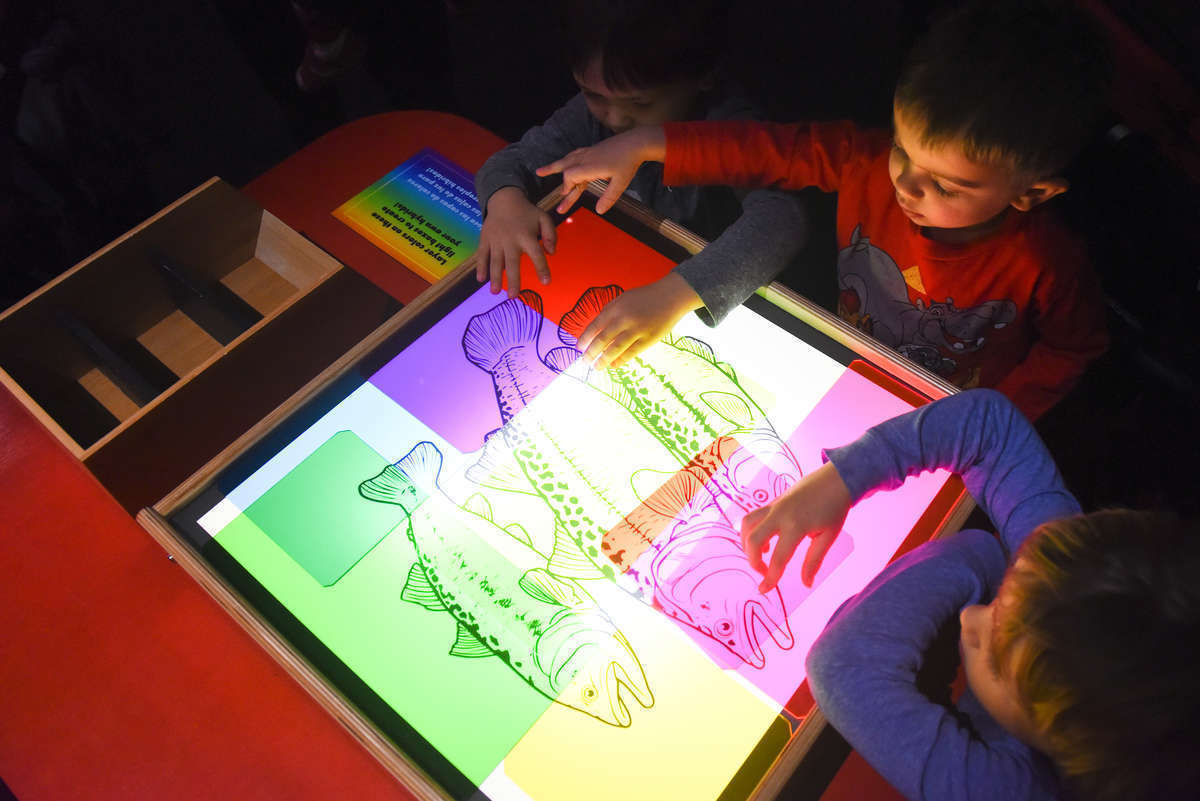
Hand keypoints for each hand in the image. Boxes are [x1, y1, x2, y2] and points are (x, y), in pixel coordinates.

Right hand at [469, 186, 555, 295]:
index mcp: (527, 236)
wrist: (504, 199)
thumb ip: (550, 235)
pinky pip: (482, 255)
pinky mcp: (485, 239)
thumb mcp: (543, 218)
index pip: (536, 254)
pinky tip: (480, 279)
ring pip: (495, 261)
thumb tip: (551, 253)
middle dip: (512, 280)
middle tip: (513, 296)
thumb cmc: (526, 213)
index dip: (542, 268)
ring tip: (495, 292)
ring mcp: (496, 240)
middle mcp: (510, 240)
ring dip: (495, 277)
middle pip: (512, 263)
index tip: (546, 282)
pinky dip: (480, 267)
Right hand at [536, 126, 666, 214]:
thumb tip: (599, 211)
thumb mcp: (621, 184)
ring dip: (555, 164)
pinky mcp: (593, 150)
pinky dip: (567, 160)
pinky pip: (574, 155)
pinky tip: (566, 162)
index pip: (570, 177)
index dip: (566, 188)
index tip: (565, 196)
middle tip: (538, 173)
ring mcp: (589, 152)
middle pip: (564, 165)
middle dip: (551, 170)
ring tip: (543, 169)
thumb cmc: (628, 163)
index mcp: (590, 166)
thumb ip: (609, 198)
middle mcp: (586, 158)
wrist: (636, 143)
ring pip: (568, 159)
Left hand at [578, 273, 702, 367]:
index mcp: (615, 308)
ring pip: (615, 349)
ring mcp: (637, 330)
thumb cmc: (643, 298)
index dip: (585, 339)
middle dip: (591, 353)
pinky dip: (621, 360)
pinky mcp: (649, 339)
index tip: (579, 348)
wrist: (670, 296)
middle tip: (585, 361)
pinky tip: (614, 365)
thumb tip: (594, 331)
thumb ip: (609, 313)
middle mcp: (624, 319)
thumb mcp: (622, 299)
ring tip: (597, 367)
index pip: (595, 326)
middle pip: (602, 340)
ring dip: (604, 360)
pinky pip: (631, 353)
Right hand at [740, 462, 851, 591]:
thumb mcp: (828, 537)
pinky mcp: (772, 501)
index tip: (764, 590)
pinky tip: (765, 540)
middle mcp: (779, 515)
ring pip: (746, 525)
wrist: (835, 479)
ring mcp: (773, 506)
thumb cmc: (835, 509)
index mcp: (796, 526)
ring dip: (747, 544)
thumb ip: (814, 561)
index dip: (770, 577)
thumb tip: (806, 584)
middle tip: (764, 572)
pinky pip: (752, 517)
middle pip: (752, 540)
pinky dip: (751, 531)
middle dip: (753, 561)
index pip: (778, 558)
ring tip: (761, 556)